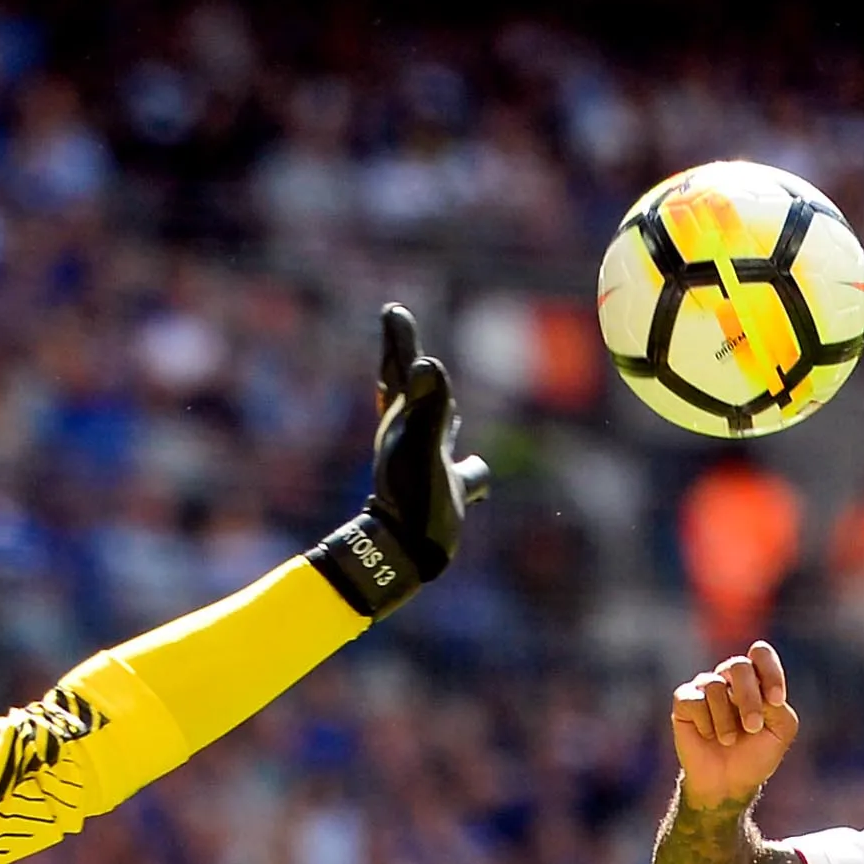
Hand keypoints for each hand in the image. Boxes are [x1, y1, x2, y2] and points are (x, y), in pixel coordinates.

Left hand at [305, 303, 490, 616]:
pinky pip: (461, 466)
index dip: (400, 338)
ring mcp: (430, 462)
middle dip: (407, 356)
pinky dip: (468, 461)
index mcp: (407, 418)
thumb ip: (427, 404)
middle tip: (398, 326)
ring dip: (436, 400)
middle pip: (412, 386)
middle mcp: (415, 435)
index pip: (403, 369)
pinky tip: (471, 469)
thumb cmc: (411, 498)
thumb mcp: (420, 445)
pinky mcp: (447, 490)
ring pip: (435, 420)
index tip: (392, 310)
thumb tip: (425, 364)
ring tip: (433, 382)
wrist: (407, 553)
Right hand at [669, 642, 802, 814]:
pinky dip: (706, 724)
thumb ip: (777, 705)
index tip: (776, 701)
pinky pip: (694, 701)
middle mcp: (728, 678)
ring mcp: (705, 687)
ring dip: (726, 719)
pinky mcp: (684, 702)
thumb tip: (758, 691)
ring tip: (728, 741)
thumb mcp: (781, 731)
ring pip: (714, 686)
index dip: (770, 672)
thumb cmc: (756, 754)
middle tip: (753, 727)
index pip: (760, 654)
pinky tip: (708, 736)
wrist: (728, 783)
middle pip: (738, 666)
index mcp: (755, 679)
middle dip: (749, 698)